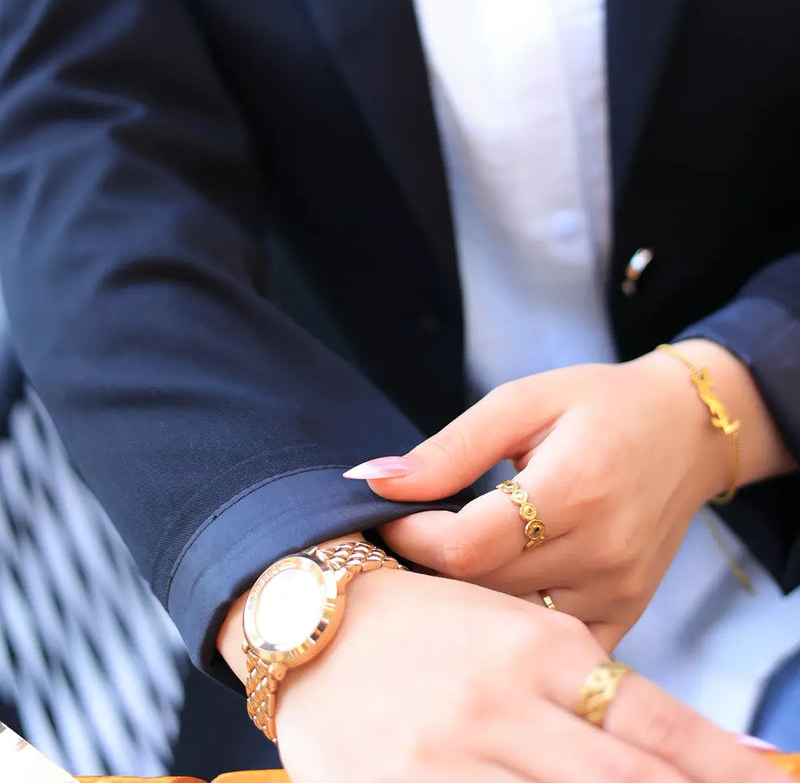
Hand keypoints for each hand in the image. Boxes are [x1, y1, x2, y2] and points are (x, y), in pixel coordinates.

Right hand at [219, 565, 783, 782]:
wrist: (308, 618)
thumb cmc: (420, 619)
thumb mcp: (509, 626)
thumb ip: (576, 677)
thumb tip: (652, 736)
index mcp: (540, 649)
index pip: (651, 723)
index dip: (715, 765)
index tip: (765, 780)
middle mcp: (508, 704)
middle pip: (622, 778)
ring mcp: (458, 753)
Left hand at [353, 341, 792, 648]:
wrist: (688, 431)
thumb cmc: (599, 404)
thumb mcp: (523, 401)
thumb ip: (451, 448)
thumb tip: (373, 480)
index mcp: (576, 488)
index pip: (469, 545)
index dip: (412, 535)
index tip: (385, 514)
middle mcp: (602, 551)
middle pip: (483, 588)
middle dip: (428, 564)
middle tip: (405, 533)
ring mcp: (617, 592)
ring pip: (510, 624)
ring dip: (464, 597)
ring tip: (444, 556)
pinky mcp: (626, 615)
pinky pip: (550, 645)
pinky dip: (510, 623)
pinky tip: (491, 586)